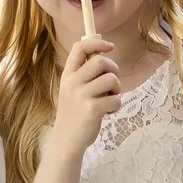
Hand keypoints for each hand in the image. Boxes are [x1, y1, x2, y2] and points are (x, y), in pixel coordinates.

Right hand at [54, 32, 121, 147]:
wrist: (66, 140)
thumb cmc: (75, 112)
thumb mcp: (73, 88)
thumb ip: (85, 72)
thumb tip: (102, 49)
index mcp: (68, 75)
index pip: (80, 48)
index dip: (97, 42)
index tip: (110, 46)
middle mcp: (72, 83)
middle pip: (100, 61)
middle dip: (113, 69)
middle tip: (111, 83)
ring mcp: (81, 96)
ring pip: (111, 79)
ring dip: (117, 89)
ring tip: (109, 98)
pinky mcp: (92, 110)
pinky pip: (116, 99)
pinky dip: (116, 105)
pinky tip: (108, 112)